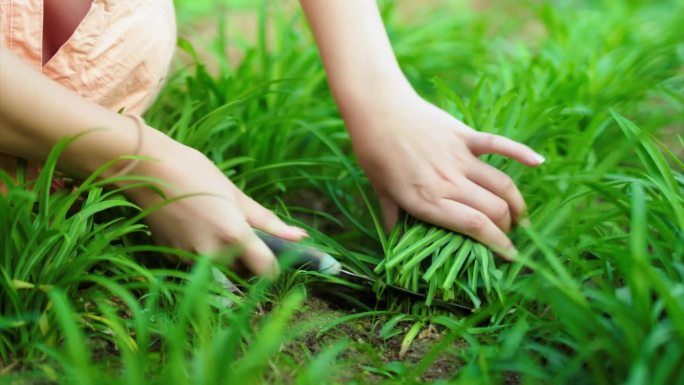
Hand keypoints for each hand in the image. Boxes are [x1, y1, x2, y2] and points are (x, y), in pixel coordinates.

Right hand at [125, 132, 306, 276]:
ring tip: (216, 226)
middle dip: (248, 262)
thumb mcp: (236, 195)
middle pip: (243, 275)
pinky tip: (196, 227)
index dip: (274, 267)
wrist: (147, 171)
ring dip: (226, 258)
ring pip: (220, 271)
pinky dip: (203, 253)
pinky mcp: (172, 258)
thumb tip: (301, 237)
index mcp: (234, 234)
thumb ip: (269, 222)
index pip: (266, 271)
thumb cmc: (196, 174)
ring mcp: (190, 258)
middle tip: (243, 235)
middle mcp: (212, 253)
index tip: (274, 257)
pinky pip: (198, 264)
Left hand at [346, 92, 543, 259]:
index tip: (508, 256)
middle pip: (494, 211)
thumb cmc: (374, 152)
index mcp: (426, 201)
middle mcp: (448, 182)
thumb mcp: (380, 191)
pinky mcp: (465, 136)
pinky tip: (539, 163)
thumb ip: (393, 217)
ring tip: (520, 217)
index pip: (475, 228)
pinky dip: (521, 153)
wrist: (377, 108)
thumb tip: (395, 242)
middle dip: (507, 228)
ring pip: (501, 185)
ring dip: (516, 204)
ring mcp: (459, 158)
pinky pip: (499, 145)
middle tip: (506, 235)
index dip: (497, 245)